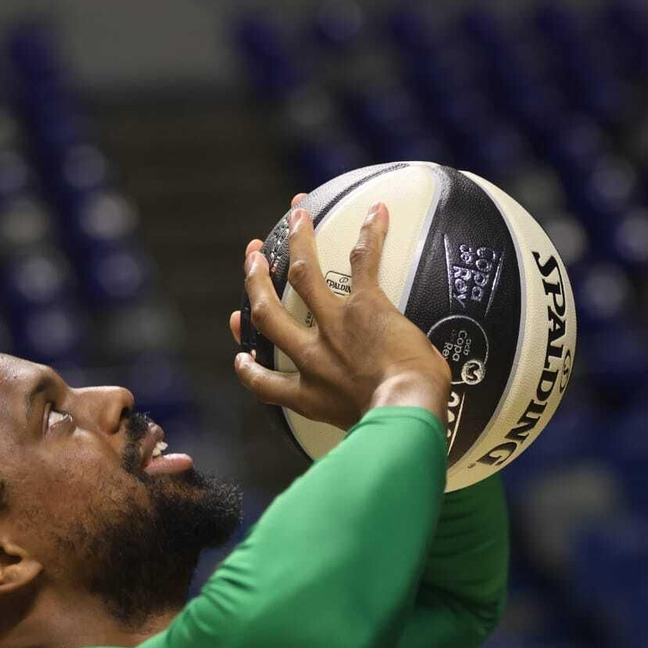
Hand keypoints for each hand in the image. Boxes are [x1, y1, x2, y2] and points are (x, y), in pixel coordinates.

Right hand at [230, 192, 450, 428]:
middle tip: (252, 259)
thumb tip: (380, 432)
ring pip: (303, 275)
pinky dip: (370, 235)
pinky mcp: (365, 306)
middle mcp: (313, 356)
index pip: (264, 383)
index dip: (247, 367)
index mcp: (308, 395)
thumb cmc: (395, 428)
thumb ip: (358, 425)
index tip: (242, 354)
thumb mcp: (361, 434)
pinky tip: (377, 212)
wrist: (405, 409)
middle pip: (268, 313)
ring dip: (298, 242)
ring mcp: (335, 325)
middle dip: (255, 283)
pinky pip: (363, 262)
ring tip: (297, 215)